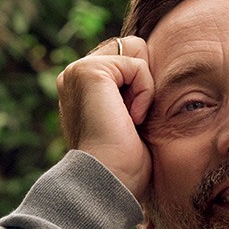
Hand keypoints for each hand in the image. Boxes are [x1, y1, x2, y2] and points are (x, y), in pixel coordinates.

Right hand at [56, 36, 154, 200]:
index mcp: (83, 86)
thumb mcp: (132, 122)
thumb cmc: (126, 164)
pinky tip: (132, 119)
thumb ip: (133, 94)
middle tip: (134, 120)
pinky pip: (138, 64)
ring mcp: (78, 71)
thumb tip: (153, 77)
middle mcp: (75, 75)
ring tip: (131, 119)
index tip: (134, 122)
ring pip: (137, 52)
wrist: (110, 180)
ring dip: (145, 88)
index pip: (128, 60)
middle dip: (145, 83)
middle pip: (133, 48)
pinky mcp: (89, 71)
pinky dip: (145, 93)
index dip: (144, 85)